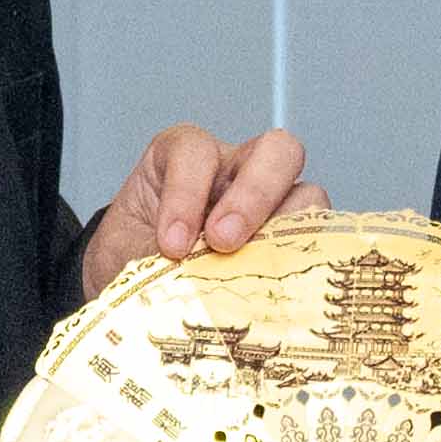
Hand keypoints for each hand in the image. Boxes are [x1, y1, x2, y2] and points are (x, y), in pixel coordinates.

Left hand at [82, 123, 326, 296]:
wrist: (131, 280)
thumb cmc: (130, 252)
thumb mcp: (126, 253)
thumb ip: (152, 260)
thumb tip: (185, 287)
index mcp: (183, 156)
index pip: (196, 153)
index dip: (186, 195)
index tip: (172, 245)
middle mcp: (234, 169)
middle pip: (274, 152)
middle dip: (254, 195)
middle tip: (224, 242)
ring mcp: (269, 203)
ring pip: (307, 194)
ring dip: (287, 232)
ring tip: (258, 270)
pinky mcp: (288, 239)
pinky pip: (315, 242)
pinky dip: (301, 264)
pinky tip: (277, 289)